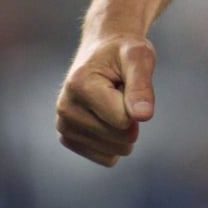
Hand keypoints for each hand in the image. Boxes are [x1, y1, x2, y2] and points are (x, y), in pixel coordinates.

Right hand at [55, 34, 156, 166]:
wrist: (103, 49)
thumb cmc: (123, 51)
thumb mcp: (139, 56)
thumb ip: (142, 86)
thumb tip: (144, 116)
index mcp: (80, 85)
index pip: (123, 120)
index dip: (136, 105)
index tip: (127, 82)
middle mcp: (65, 108)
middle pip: (120, 138)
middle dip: (130, 117)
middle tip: (120, 91)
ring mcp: (64, 126)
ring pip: (114, 151)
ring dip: (123, 129)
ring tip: (113, 101)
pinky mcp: (68, 138)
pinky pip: (107, 158)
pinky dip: (114, 141)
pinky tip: (106, 116)